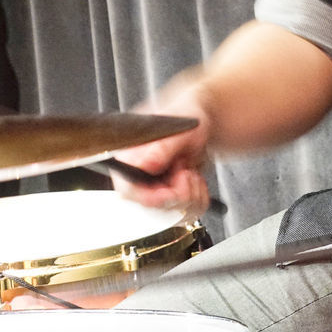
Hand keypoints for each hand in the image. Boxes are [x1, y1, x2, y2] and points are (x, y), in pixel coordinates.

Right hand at [113, 69, 211, 216]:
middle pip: (152, 206)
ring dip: (190, 194)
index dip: (149, 197)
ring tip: (190, 170)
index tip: (170, 192)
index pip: (127, 189)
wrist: (204, 122)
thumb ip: (161, 146)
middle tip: (185, 171)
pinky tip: (195, 178)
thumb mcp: (178, 129)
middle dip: (177, 193)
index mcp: (131, 155)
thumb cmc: (187, 119)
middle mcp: (139, 174)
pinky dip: (198, 198)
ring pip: (172, 212)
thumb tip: (145, 164)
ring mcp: (155, 187)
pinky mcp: (170, 196)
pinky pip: (187, 212)